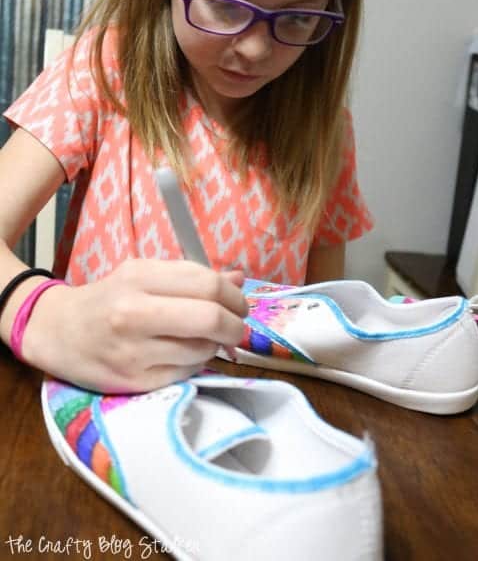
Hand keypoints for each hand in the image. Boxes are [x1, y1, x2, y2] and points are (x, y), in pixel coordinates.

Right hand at [22, 259, 247, 392]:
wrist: (57, 332)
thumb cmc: (107, 298)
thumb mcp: (142, 275)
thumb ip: (190, 277)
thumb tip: (240, 278)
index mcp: (138, 277)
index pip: (206, 284)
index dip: (234, 296)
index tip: (239, 304)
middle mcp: (133, 313)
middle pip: (210, 318)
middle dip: (236, 324)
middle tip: (237, 326)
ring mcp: (133, 351)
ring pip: (202, 350)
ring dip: (216, 346)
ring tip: (207, 340)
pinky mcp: (134, 382)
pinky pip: (186, 373)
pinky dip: (196, 363)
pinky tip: (186, 355)